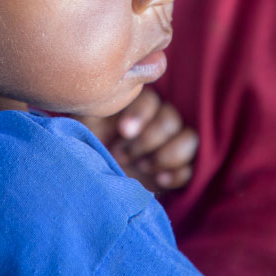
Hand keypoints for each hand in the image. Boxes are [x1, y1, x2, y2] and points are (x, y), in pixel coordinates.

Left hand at [76, 88, 198, 192]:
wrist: (89, 180)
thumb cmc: (85, 147)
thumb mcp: (84, 126)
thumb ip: (95, 108)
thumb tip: (105, 95)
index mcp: (135, 106)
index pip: (151, 100)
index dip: (140, 114)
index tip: (123, 131)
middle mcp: (157, 121)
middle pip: (171, 120)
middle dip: (147, 140)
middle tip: (122, 154)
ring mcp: (170, 145)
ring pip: (190, 139)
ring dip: (165, 155)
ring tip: (140, 167)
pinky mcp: (176, 170)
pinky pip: (191, 168)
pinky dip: (177, 174)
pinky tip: (158, 180)